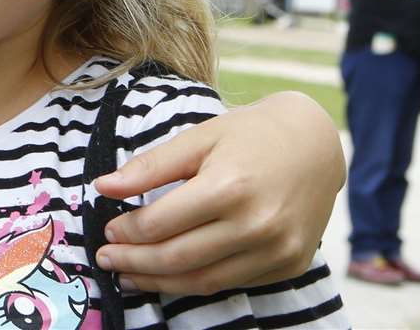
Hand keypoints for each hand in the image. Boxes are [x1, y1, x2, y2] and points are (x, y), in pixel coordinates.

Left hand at [92, 91, 340, 293]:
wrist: (317, 144)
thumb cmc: (251, 135)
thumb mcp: (198, 138)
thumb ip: (150, 166)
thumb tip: (102, 187)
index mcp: (229, 188)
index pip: (161, 223)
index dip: (127, 231)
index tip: (106, 229)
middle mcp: (257, 225)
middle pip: (178, 258)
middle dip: (134, 262)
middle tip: (105, 259)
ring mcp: (277, 250)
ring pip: (203, 280)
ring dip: (159, 282)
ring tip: (129, 276)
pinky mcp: (290, 265)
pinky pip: (232, 283)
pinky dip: (196, 283)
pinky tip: (170, 276)